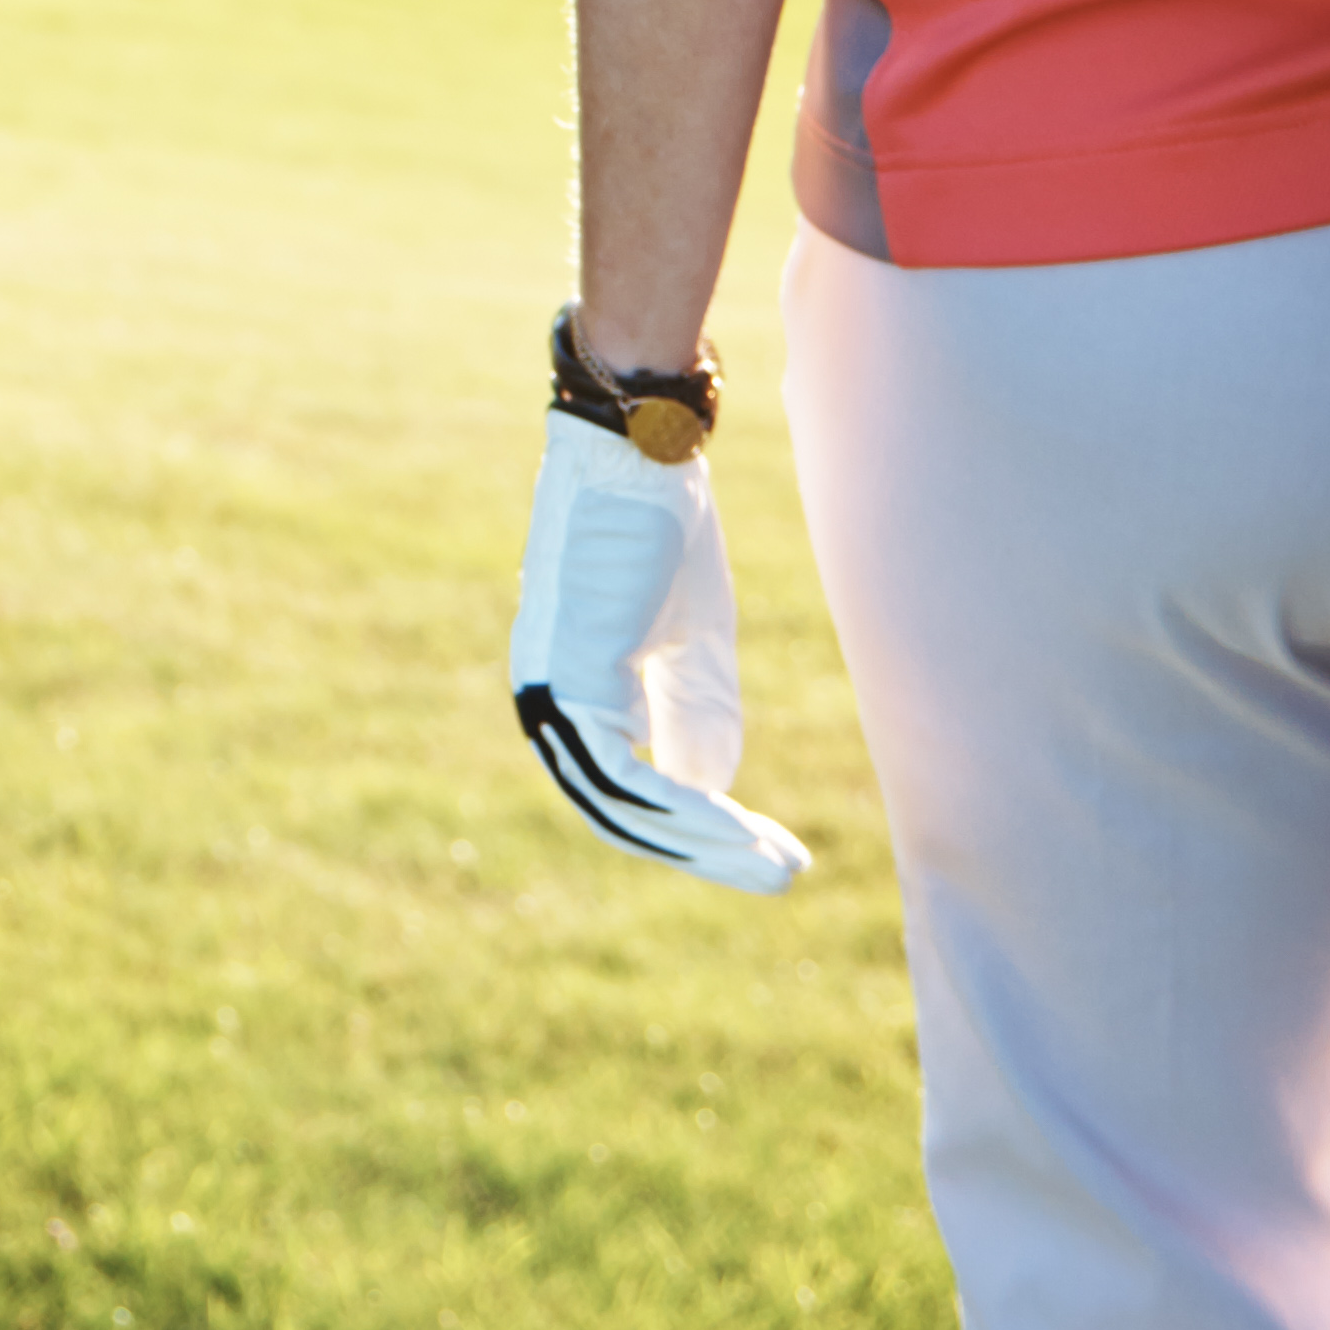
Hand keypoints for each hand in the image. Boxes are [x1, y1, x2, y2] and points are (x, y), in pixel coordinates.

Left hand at [508, 402, 804, 892]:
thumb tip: (708, 794)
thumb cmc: (661, 531)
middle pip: (622, 815)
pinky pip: (626, 773)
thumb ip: (693, 713)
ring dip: (706, 844)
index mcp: (572, 692)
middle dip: (709, 855)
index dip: (694, 834)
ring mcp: (549, 691)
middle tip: (783, 879)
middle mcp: (546, 702)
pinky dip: (687, 808)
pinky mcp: (569, 676)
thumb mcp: (691, 640)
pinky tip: (738, 829)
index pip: (623, 792)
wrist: (642, 450)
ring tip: (777, 867)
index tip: (766, 854)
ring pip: (625, 806)